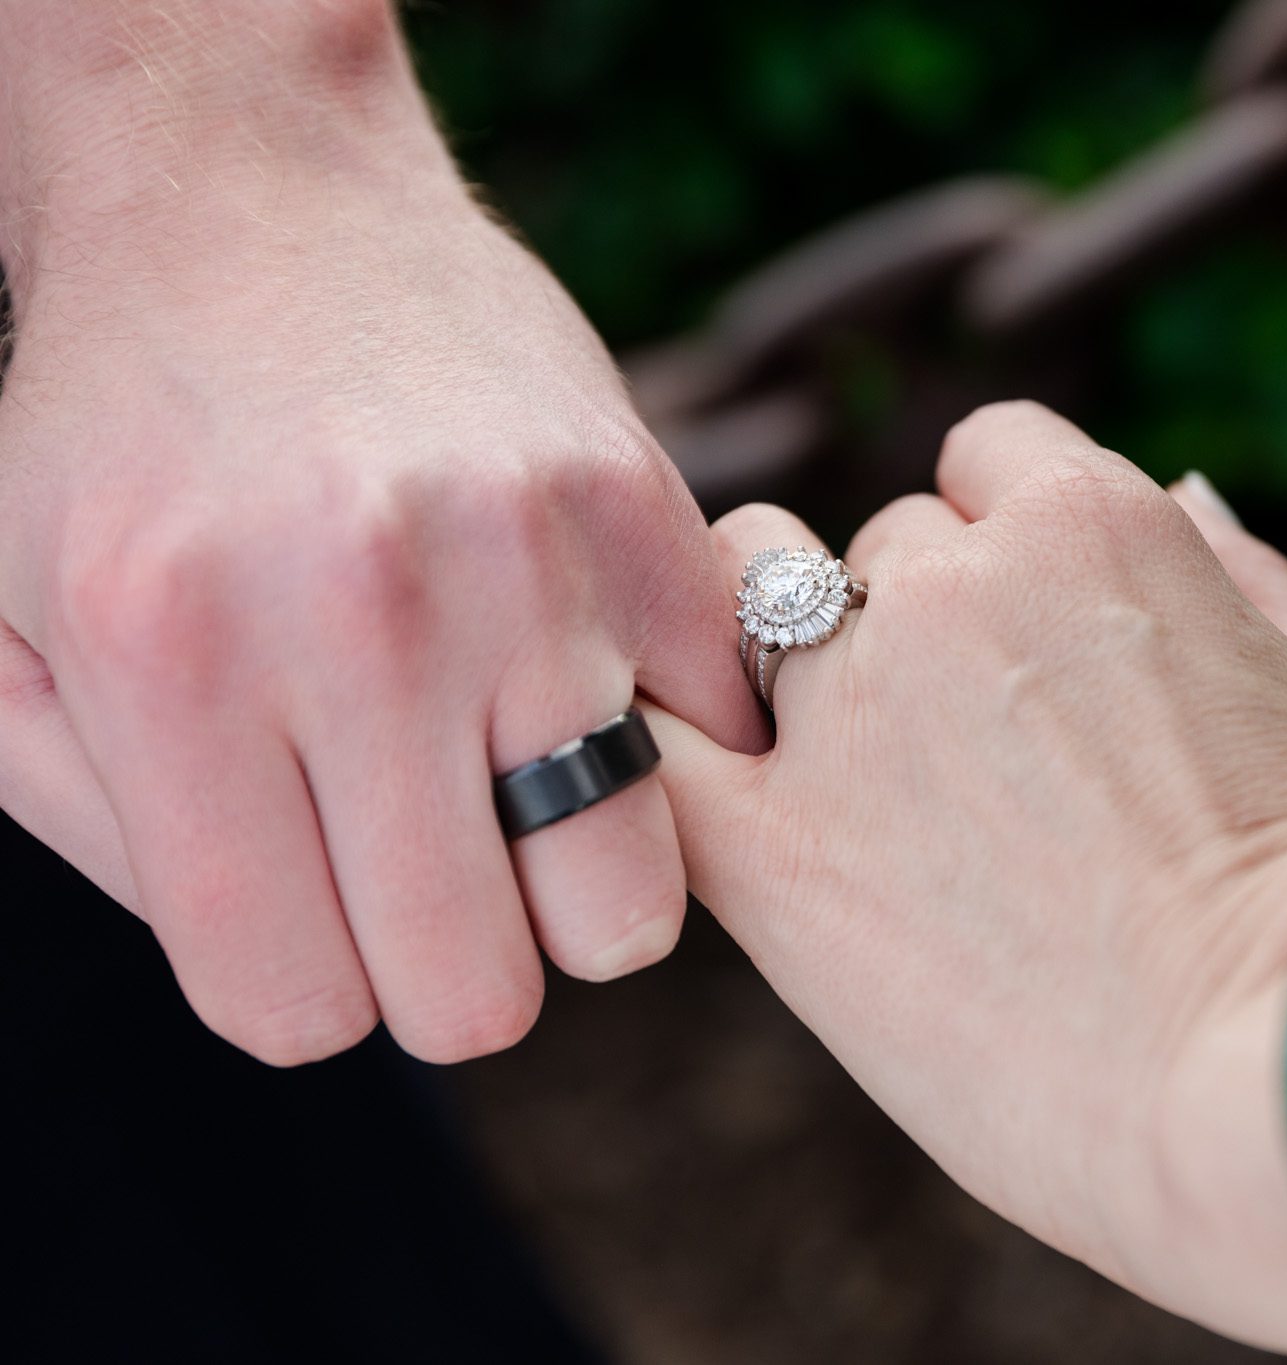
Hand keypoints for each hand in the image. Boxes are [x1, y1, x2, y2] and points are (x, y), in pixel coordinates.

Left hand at [0, 2, 758, 1064]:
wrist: (256, 193)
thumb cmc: (115, 430)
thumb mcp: (5, 631)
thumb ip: (112, 844)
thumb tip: (295, 965)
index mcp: (175, 666)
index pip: (300, 1010)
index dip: (307, 980)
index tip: (310, 896)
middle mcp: (369, 624)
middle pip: (477, 995)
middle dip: (446, 959)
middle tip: (419, 856)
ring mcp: (538, 568)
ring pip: (627, 908)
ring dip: (573, 881)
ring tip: (516, 779)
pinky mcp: (654, 521)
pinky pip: (718, 750)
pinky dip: (666, 743)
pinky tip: (586, 666)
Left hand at [653, 402, 1286, 1353]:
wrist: (1284, 1093)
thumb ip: (1253, 577)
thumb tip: (1188, 493)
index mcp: (1097, 524)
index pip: (988, 460)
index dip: (1004, 549)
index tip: (1035, 645)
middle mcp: (954, 585)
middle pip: (879, 552)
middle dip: (915, 630)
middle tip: (973, 768)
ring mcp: (854, 711)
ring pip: (749, 613)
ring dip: (783, 673)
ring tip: (848, 791)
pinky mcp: (774, 853)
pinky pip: (654, 747)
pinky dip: (660, 754)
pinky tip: (718, 812)